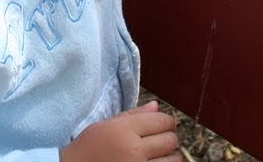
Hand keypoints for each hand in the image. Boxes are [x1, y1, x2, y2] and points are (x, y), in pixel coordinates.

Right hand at [60, 100, 180, 161]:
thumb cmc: (88, 149)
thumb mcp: (105, 126)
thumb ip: (133, 115)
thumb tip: (156, 106)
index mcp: (124, 131)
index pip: (162, 121)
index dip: (166, 122)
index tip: (162, 125)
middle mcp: (133, 150)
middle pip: (170, 140)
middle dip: (168, 138)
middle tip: (159, 141)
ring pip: (174, 160)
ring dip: (169, 157)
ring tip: (157, 156)